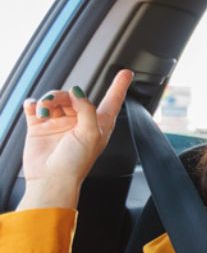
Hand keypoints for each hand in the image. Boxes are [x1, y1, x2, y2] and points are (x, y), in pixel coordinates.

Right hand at [19, 70, 131, 209]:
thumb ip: (86, 108)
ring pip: (54, 100)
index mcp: (98, 124)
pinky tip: (34, 107)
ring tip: (44, 109)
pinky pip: (36, 108)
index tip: (126, 73)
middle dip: (63, 95)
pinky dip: (34, 104)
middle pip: (73, 96)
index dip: (119, 86)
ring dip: (48, 99)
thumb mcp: (90, 134)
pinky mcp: (40, 127)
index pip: (111, 101)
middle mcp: (79, 122)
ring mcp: (59, 123)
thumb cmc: (75, 163)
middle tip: (54, 103)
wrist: (51, 180)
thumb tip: (76, 91)